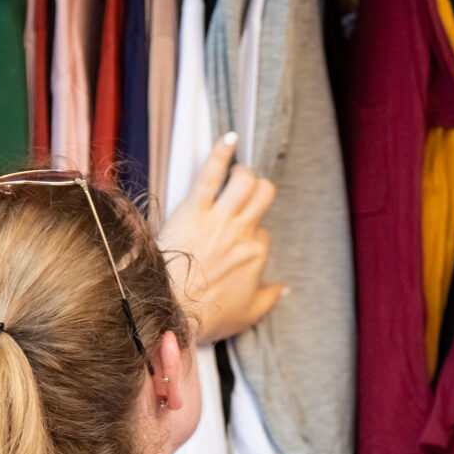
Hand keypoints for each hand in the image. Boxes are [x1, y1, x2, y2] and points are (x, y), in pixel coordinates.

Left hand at [157, 133, 285, 341]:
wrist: (170, 308)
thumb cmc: (205, 313)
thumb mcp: (246, 314)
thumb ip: (269, 298)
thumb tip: (283, 288)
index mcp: (256, 255)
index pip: (263, 233)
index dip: (252, 236)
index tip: (237, 244)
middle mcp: (243, 232)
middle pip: (263, 196)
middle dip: (258, 193)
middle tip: (245, 199)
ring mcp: (220, 218)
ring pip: (245, 180)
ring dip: (243, 175)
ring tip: (235, 177)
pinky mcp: (194, 209)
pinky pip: (210, 174)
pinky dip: (221, 153)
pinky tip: (228, 139)